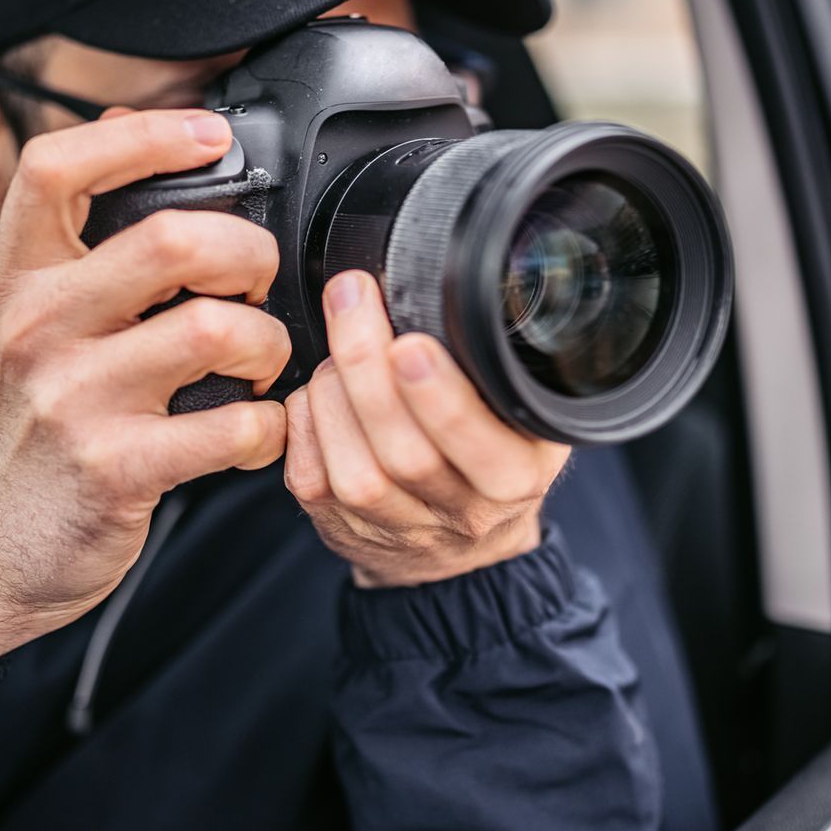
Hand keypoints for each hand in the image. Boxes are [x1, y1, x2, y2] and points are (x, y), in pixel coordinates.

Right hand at [0, 109, 290, 670]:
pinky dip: (270, 426)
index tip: (209, 135)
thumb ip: (76, 233)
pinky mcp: (119, 468)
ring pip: (219, 329)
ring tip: (260, 365)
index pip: (58, 166)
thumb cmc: (30, 422)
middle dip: (248, 253)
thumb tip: (128, 126)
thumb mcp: (27, 316)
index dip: (146, 135)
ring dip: (269, 345)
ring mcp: (75, 398)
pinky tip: (256, 429)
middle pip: (173, 240)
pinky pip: (236, 425)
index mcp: (18, 276)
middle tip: (257, 282)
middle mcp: (38, 326)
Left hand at [284, 270, 569, 586]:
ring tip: (339, 347)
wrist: (459, 542)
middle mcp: (461, 513)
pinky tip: (318, 388)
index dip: (442, 400)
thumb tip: (447, 289)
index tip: (412, 345)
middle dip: (368, 367)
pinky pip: (311, 477)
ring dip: (333, 393)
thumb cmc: (490, 453)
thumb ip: (499, 368)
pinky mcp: (344, 527)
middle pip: (405, 454)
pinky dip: (306, 418)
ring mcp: (399, 528)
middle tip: (352, 298)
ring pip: (354, 471)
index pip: (482, 448)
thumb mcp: (525, 412)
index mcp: (516, 477)